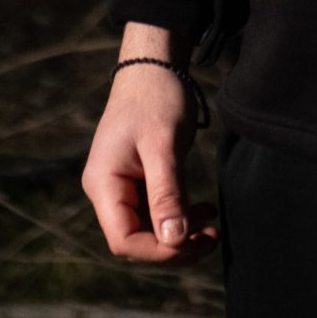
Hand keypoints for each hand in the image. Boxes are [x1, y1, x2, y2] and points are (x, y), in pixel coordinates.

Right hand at [81, 30, 219, 265]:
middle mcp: (107, 190)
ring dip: (180, 235)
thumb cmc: (156, 98)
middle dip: (174, 246)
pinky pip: (156, 213)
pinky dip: (180, 219)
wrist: (155, 65)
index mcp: (103, 184)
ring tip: (213, 230)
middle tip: (212, 238)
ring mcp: (121, 187)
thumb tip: (174, 240)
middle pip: (136, 241)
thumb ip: (167, 193)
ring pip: (148, 230)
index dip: (158, 251)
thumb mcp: (164, 145)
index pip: (123, 240)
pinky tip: (204, 214)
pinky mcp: (138, 182)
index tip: (192, 242)